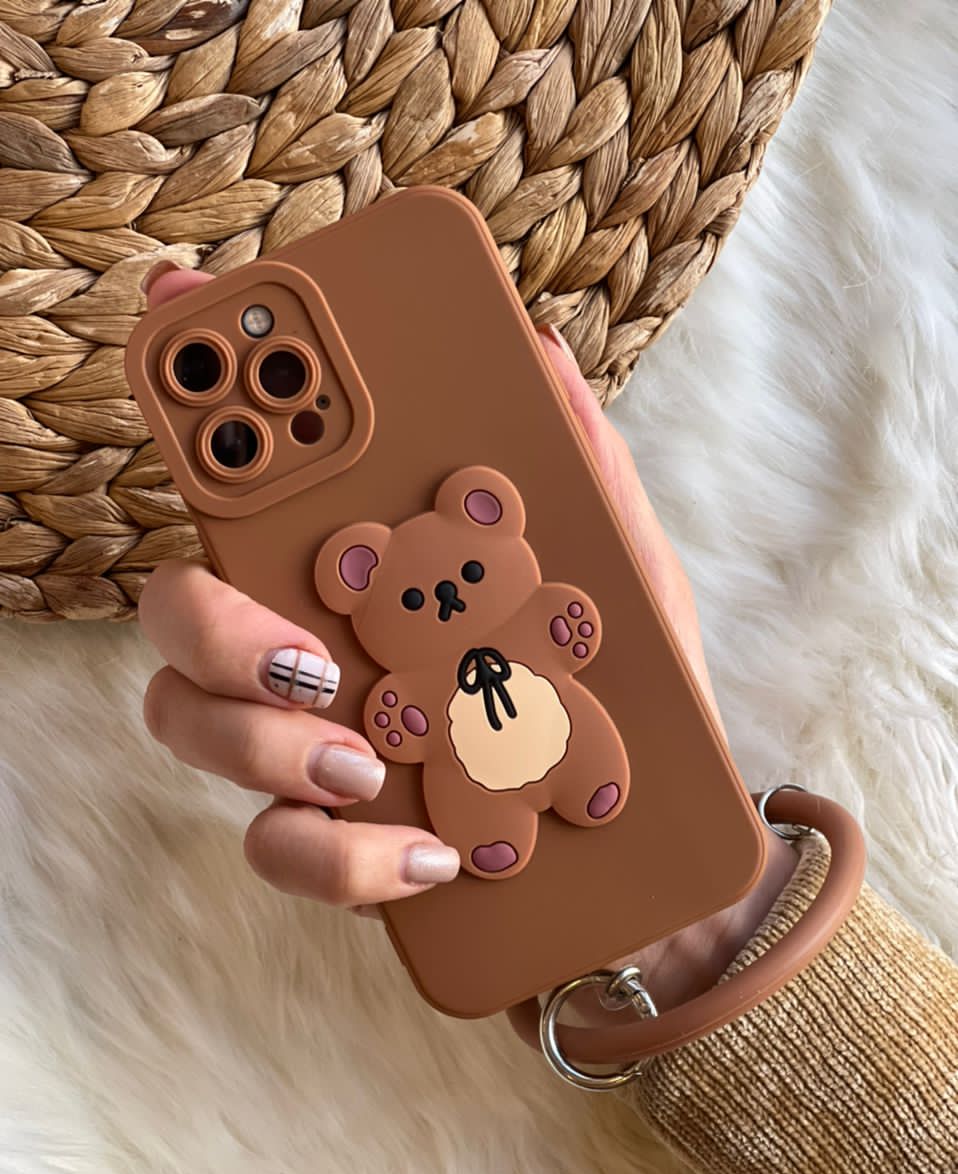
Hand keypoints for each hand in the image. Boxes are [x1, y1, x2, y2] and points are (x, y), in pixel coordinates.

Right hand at [138, 263, 792, 1003]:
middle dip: (210, 624)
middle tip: (304, 653)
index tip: (180, 310)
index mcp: (367, 572)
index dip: (201, 403)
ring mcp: (310, 748)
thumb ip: (583, 475)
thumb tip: (543, 353)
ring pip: (191, 726)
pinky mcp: (336, 847)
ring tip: (366, 762)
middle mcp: (314, 649)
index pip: (252, 491)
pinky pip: (280, 851)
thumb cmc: (623, 703)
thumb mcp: (626, 580)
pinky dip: (342, 858)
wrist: (650, 856)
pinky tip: (430, 853)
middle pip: (179, 614)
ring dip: (259, 743)